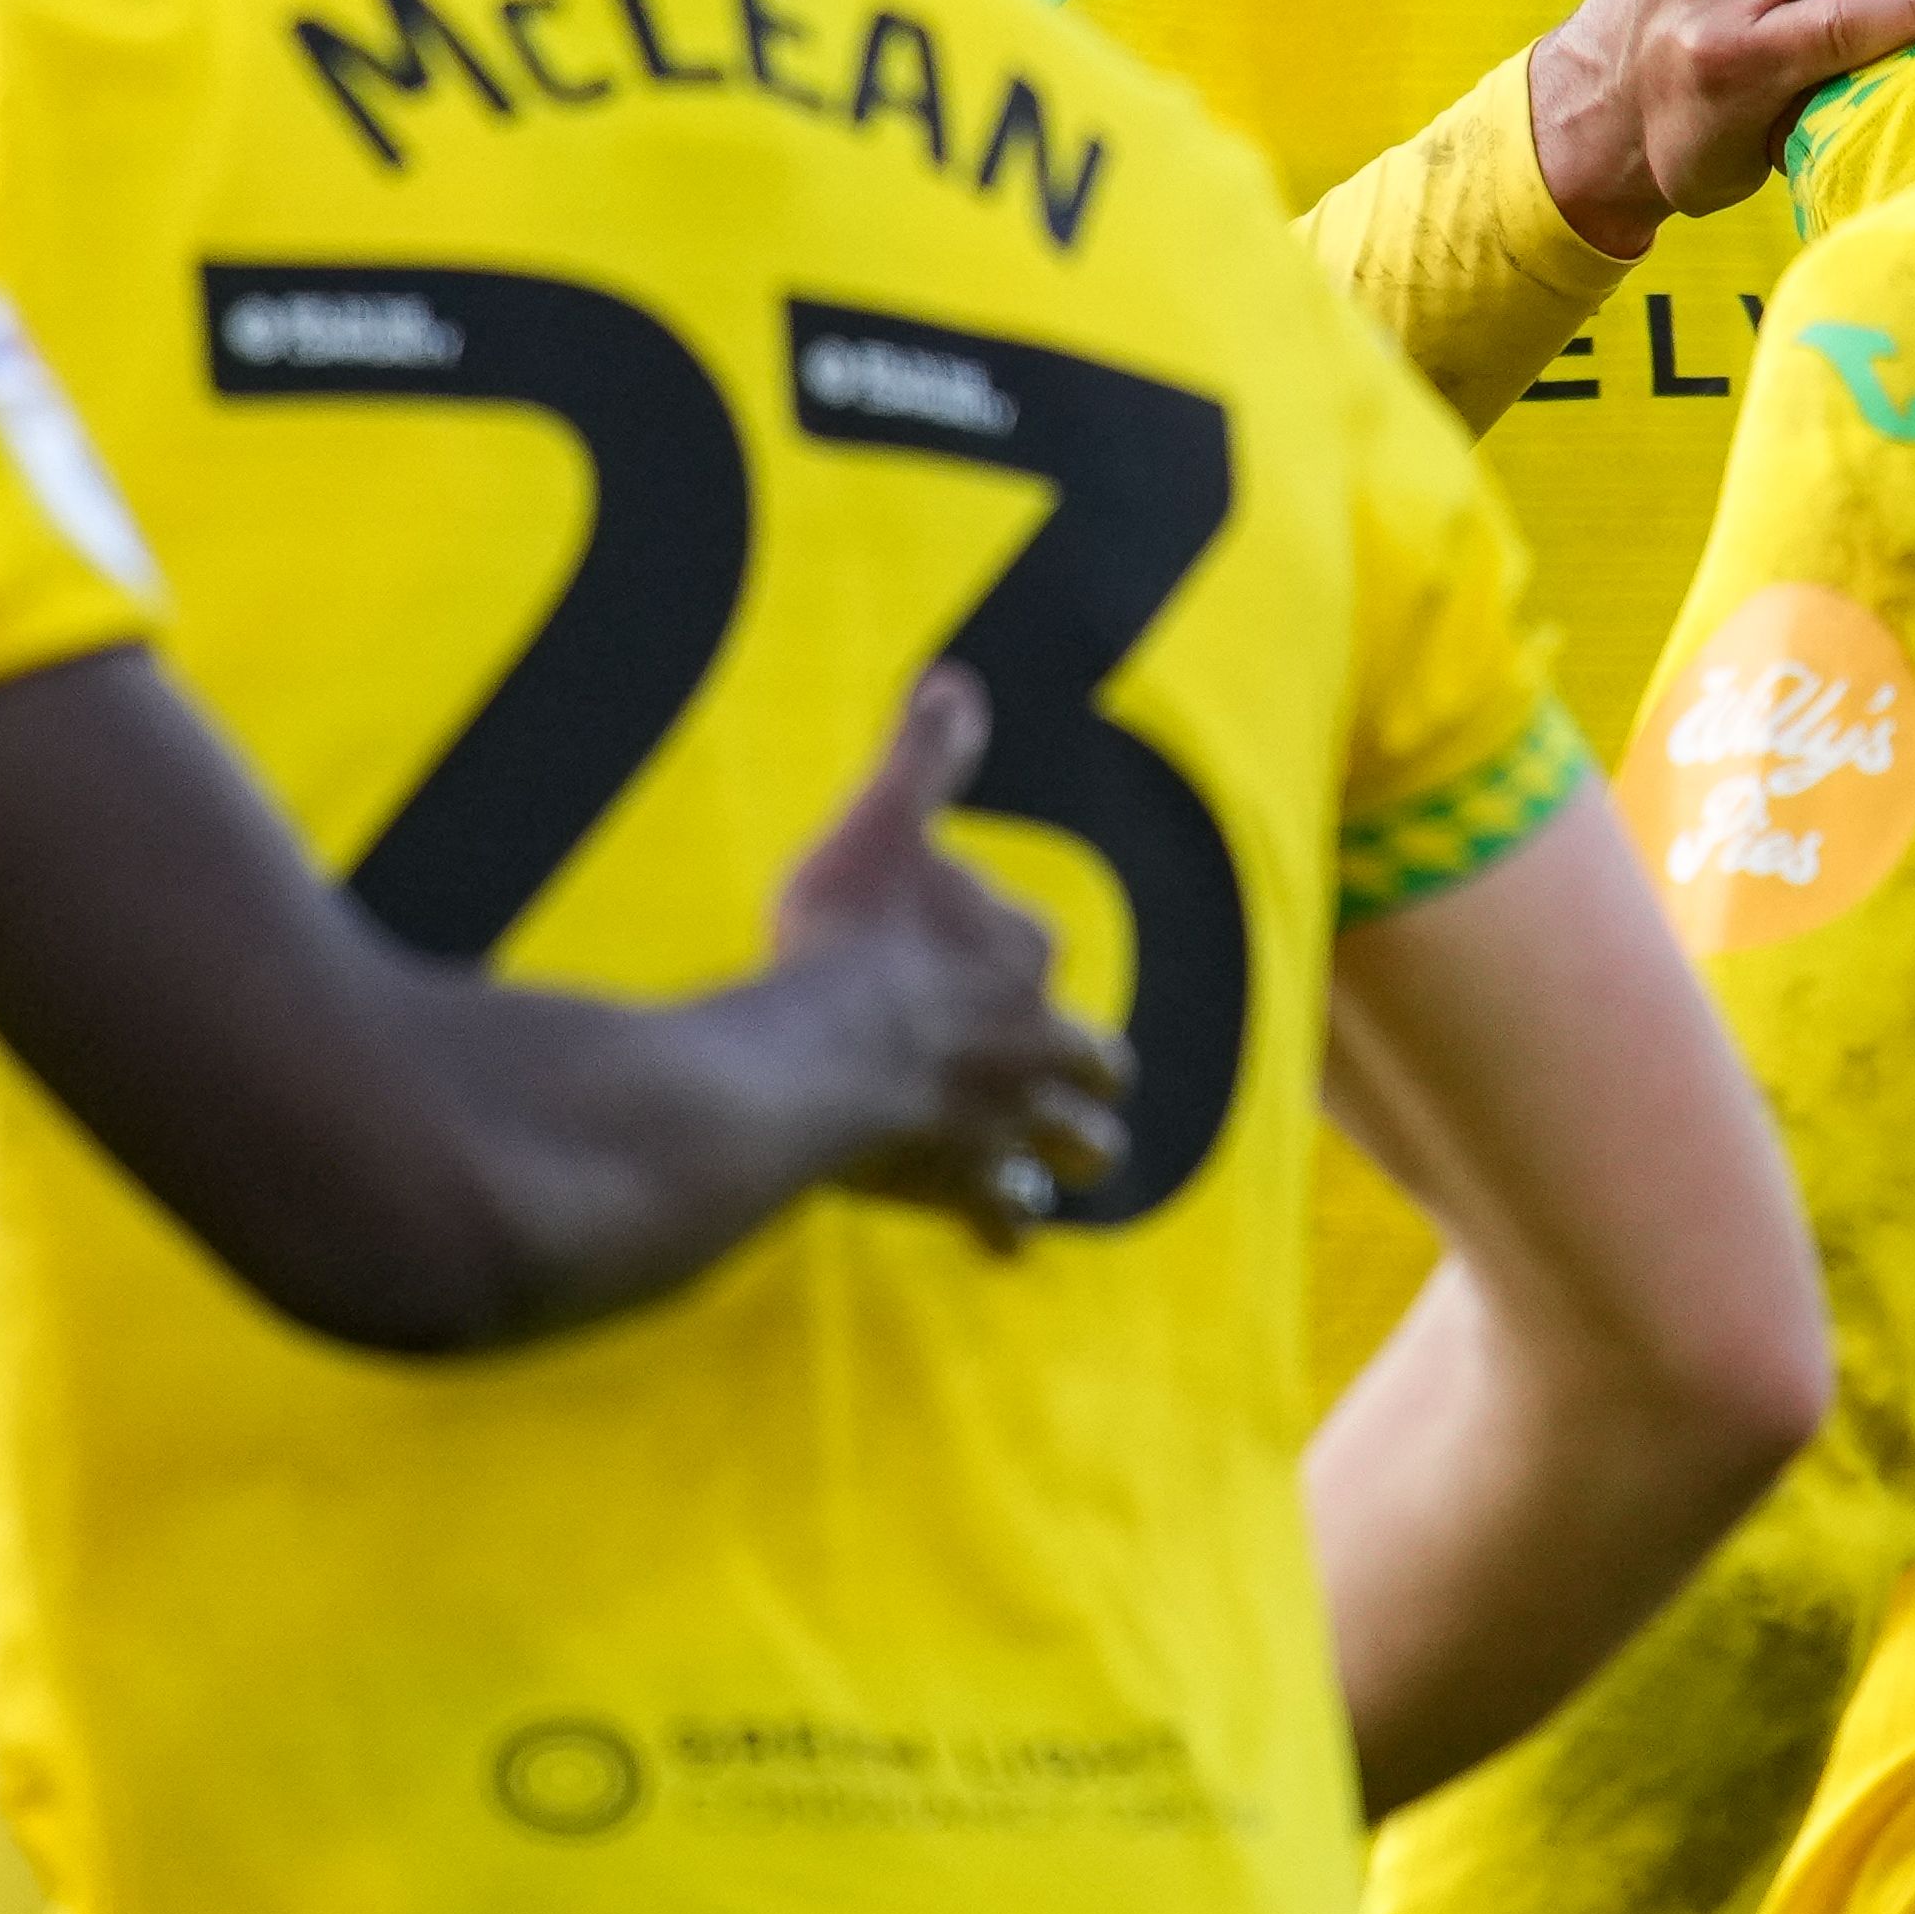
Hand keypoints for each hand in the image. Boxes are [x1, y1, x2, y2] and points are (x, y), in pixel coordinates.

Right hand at [770, 670, 1128, 1245]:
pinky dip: (1005, 1222)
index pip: (1039, 944)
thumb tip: (956, 679)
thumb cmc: (848, 939)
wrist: (820, 1059)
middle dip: (1084, 1063)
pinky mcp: (970, 1185)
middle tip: (1057, 1066)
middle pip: (1094, 1057)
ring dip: (1076, 1147)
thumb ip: (924, 756)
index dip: (1011, 948)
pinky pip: (1006, 1215)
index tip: (981, 952)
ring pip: (1081, 1144)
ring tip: (1063, 1154)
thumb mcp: (883, 823)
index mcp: (1019, 952)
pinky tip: (999, 1234)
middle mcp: (1037, 1041)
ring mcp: (1009, 1121)